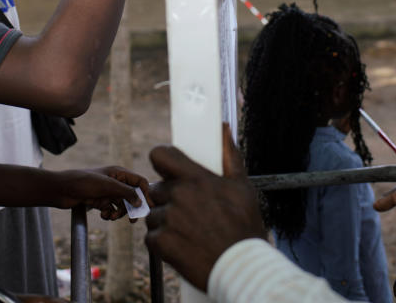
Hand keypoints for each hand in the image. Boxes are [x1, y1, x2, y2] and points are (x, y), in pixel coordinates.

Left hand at [52, 166, 149, 219]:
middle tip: (133, 220)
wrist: (62, 190)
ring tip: (111, 217)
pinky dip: (109, 214)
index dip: (146, 193)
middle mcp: (115, 182)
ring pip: (122, 205)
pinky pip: (112, 210)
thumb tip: (141, 202)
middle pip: (132, 196)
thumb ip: (126, 193)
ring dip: (118, 213)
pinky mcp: (100, 201)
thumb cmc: (83, 182)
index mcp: (119, 173)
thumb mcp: (108, 186)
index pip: (140, 182)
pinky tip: (103, 215)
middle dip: (131, 208)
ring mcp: (108, 192)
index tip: (147, 207)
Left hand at [145, 124, 265, 291]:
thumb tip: (225, 129)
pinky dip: (163, 242)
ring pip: (153, 214)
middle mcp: (179, 196)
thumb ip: (229, 156)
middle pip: (157, 188)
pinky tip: (183, 245)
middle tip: (188, 211)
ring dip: (165, 221)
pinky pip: (151, 236)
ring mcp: (168, 219)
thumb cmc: (244, 228)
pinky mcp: (160, 242)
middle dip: (169, 198)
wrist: (240, 267)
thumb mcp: (243, 187)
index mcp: (197, 179)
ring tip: (189, 231)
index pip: (160, 155)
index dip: (162, 160)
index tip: (167, 168)